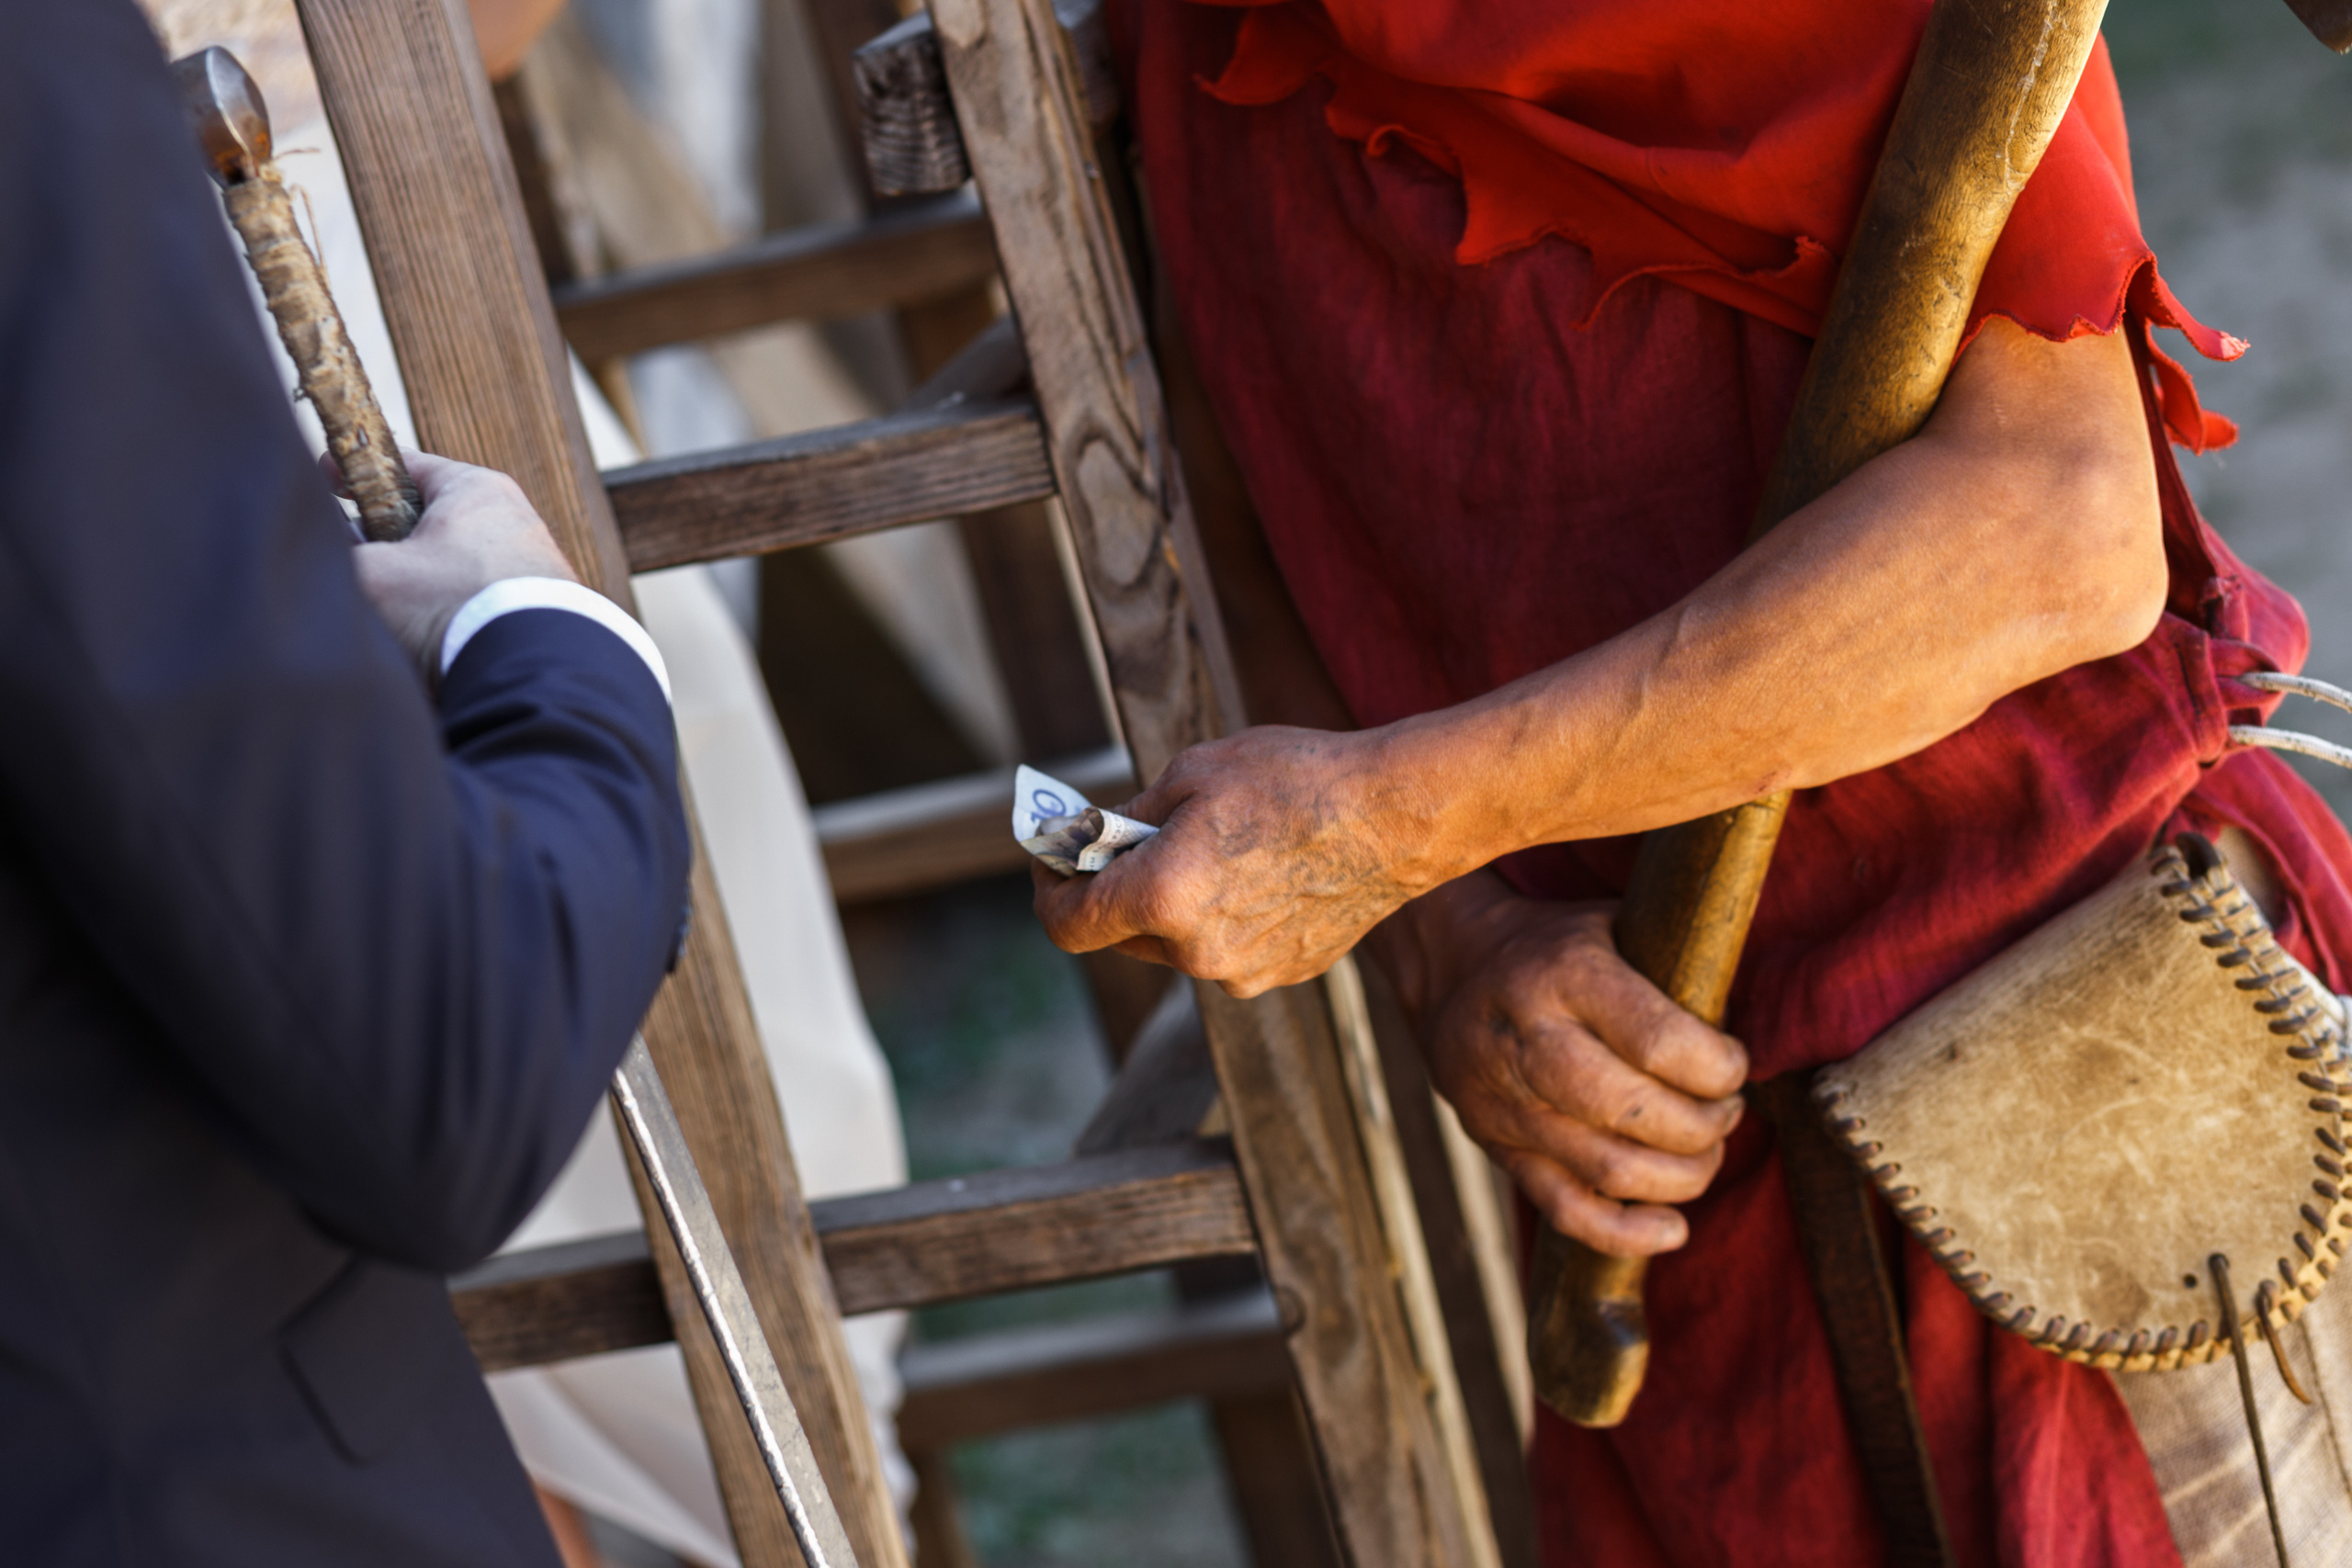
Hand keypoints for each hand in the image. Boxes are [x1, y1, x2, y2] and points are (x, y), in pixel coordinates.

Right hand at [345, 451, 577, 673]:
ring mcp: (533, 563)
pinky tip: (439, 640)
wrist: (529, 672)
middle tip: (367, 568)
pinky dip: (455, 613)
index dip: (358, 473)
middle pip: (429, 518)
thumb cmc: (451, 608)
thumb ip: (343, 556)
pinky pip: (481, 599)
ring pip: (453, 563)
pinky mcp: (542, 606)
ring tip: (404, 618)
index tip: (328, 482)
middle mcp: (513, 518)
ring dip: (421, 585)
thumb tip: (337, 559)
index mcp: (475, 489)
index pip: (404, 464)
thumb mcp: (374, 577)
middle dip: (391, 542)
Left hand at [1032, 726, 1448, 997]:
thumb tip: (1098, 837)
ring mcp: (1243, 972)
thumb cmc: (1296, 779)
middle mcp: (1196, 952)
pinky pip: (1228, 950)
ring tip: (1212, 847)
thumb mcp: (1193, 770)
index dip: (1050, 892)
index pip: (1067, 926)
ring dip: (1174, 905)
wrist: (1399, 814)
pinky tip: (1259, 870)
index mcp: (1162, 898)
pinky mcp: (1284, 973)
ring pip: (1178, 944)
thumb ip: (1131, 815)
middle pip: (1122, 937)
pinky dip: (1222, 917)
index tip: (1055, 862)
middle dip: (1116, 890)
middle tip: (1129, 840)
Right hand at [1379, 873, 1747, 1255]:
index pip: (1659, 1042)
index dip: (1720, 1068)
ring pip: (1608, 1168)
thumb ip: (1671, 974)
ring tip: (1704, 1152)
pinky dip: (1626, 1234)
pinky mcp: (1496, 1147)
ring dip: (1681, 1175)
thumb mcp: (1613, 927)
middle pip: (1634, 1111)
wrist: (1454, 972)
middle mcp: (1527, 1039)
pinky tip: (1672, 1228)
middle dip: (1704, 1125)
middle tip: (1726, 1112)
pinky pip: (1565, 1210)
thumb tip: (1744, 1036)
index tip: (1734, 1066)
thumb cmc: (1558, 951)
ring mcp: (1505, 1101)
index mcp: (1564, 974)